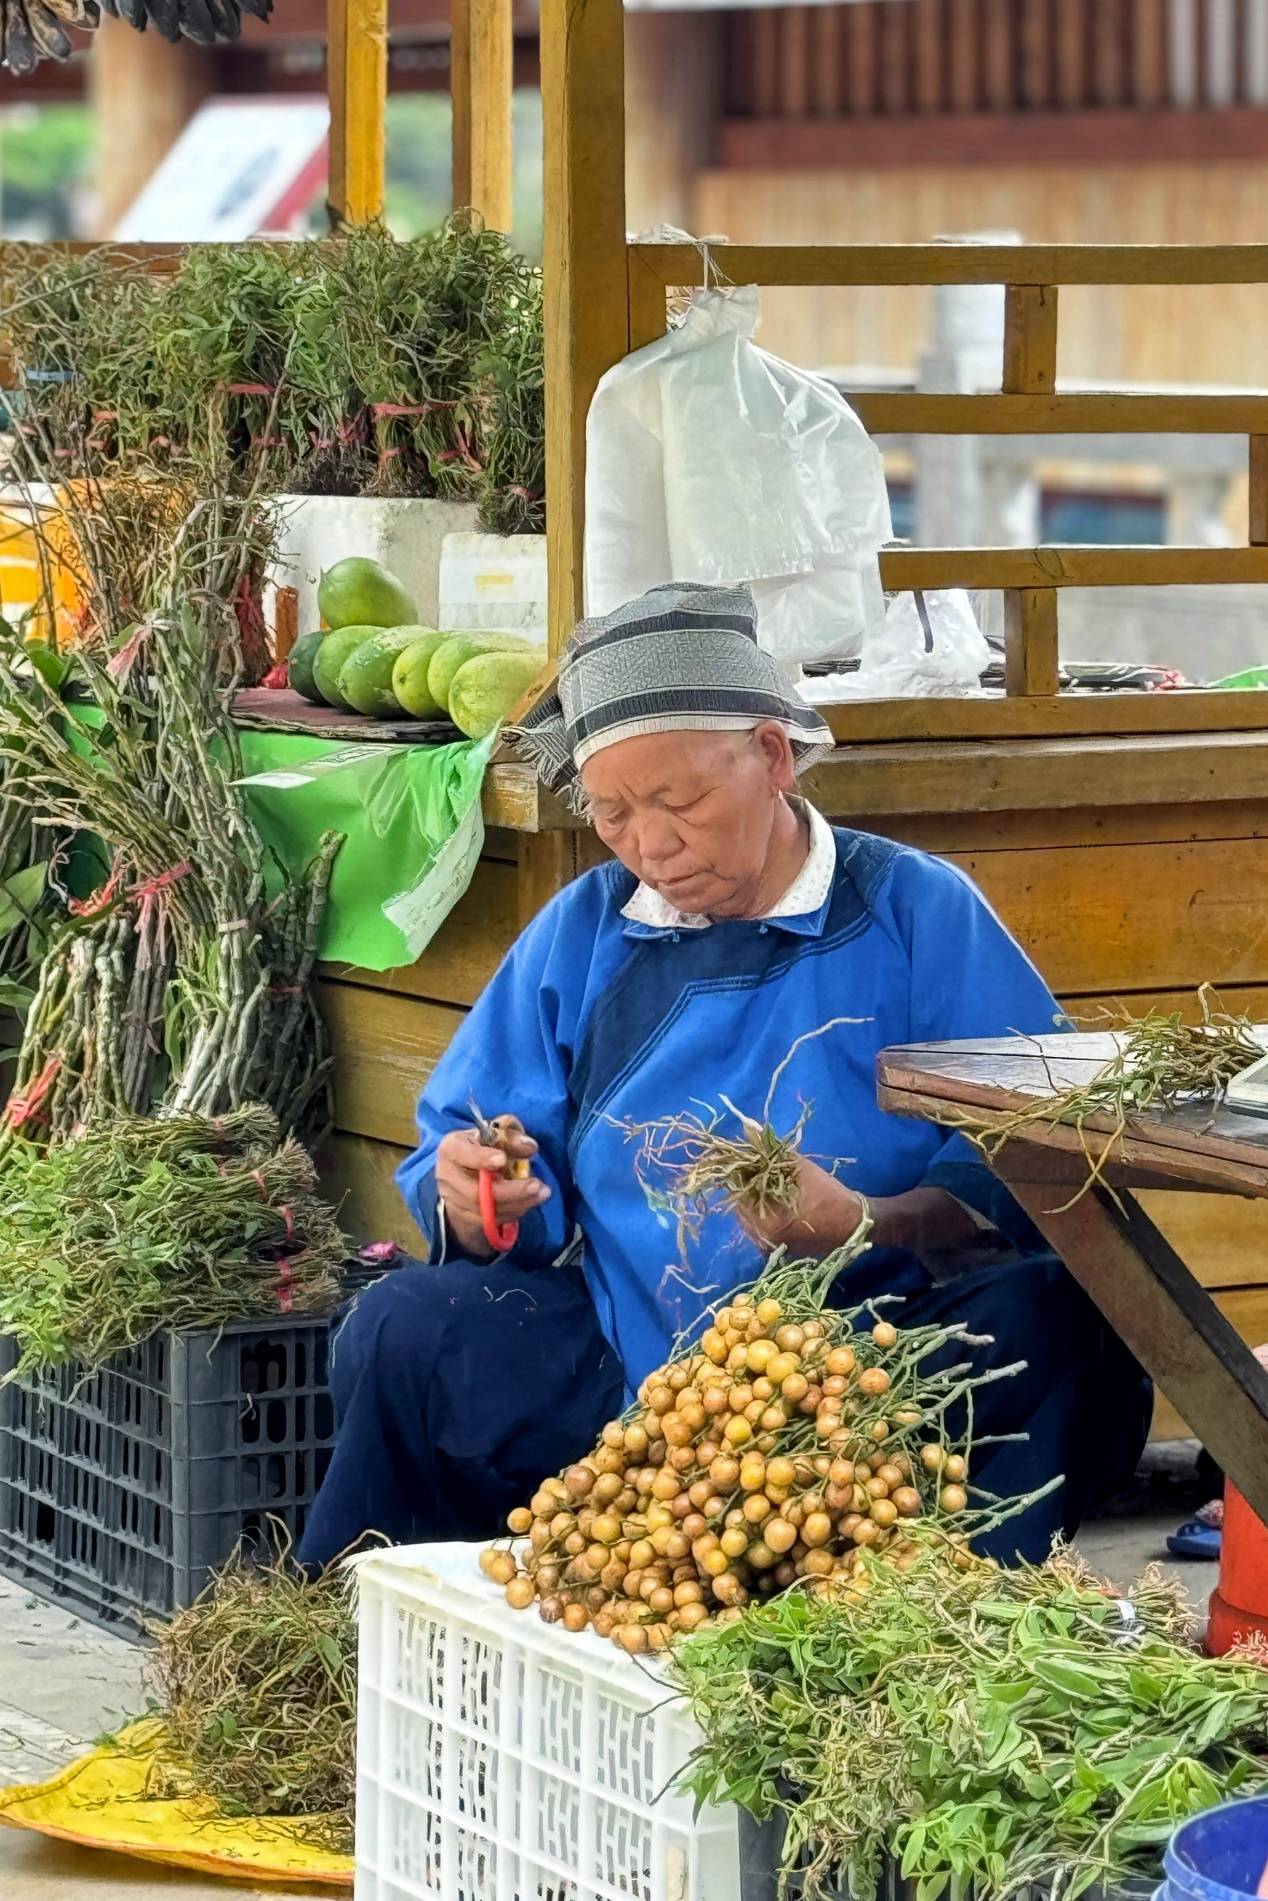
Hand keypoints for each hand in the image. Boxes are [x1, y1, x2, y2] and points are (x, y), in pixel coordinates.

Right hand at [435, 1124, 550, 1258]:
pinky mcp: (464, 1216)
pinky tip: (529, 1201)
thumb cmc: (485, 1145)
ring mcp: (454, 1199)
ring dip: (518, 1203)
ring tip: (542, 1193)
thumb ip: (512, 1135)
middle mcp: (447, 1175)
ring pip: (485, 1210)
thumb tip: (529, 1147)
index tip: (502, 1159)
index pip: (461, 1153)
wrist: (469, 1169)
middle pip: (474, 1191)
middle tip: (537, 1185)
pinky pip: (491, 1220)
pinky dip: (513, 1211)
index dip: (480, 1158)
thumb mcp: (499, 1133)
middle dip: (510, 1191)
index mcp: (452, 1147)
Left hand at [737, 1153, 865, 1256]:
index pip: (737, 1192)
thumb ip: (771, 1150)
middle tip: (757, 1166)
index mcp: (765, 1223)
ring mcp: (769, 1246)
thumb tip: (748, 1127)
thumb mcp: (800, 1168)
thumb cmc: (829, 1196)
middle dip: (746, 1184)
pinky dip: (763, 1208)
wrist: (856, 1224)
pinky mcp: (778, 1247)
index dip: (741, 1171)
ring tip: (767, 1180)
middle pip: (740, 1205)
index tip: (748, 1157)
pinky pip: (760, 1224)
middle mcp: (762, 1239)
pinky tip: (774, 1196)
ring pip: (749, 1215)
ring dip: (754, 1196)